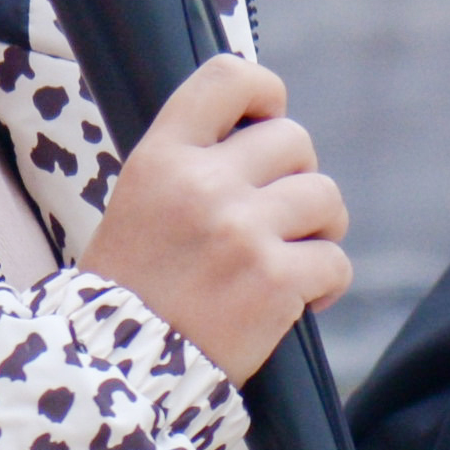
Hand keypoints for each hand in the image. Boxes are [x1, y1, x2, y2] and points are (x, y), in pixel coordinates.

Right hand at [77, 55, 354, 382]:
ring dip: (321, 228)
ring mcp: (242, 231)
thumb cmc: (130, 290)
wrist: (114, 371)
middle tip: (277, 217)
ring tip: (291, 258)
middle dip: (297, 177)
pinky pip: (335, 261)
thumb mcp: (139, 202)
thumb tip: (262, 134)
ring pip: (326, 197)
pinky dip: (326, 283)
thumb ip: (193, 164)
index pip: (230, 78)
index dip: (264, 92)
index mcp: (163, 156)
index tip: (266, 122)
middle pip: (295, 141)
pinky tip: (299, 300)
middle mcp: (203, 184)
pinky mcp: (275, 281)